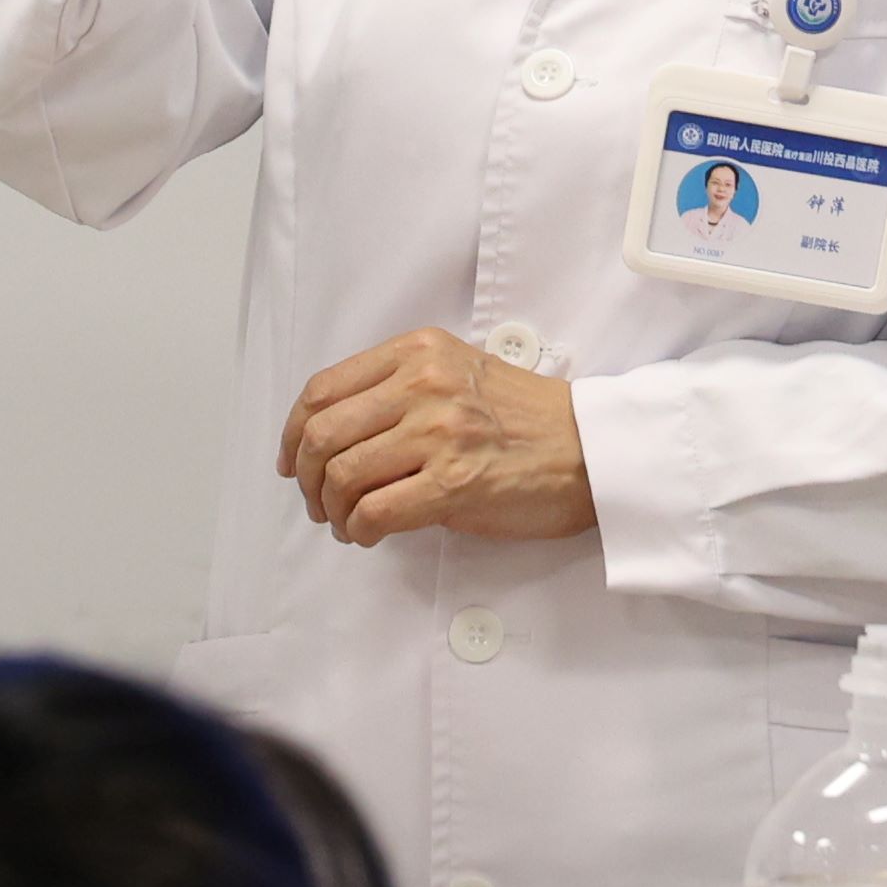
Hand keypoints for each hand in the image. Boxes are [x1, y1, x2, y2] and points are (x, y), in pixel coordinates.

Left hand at [276, 328, 595, 547]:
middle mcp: (422, 384)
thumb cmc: (531, 419)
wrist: (592, 450)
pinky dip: (357, 529)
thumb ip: (403, 387)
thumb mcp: (461, 372)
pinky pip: (374, 511)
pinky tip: (367, 534)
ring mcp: (437, 433)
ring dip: (331, 509)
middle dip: (306, 477)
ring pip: (341, 474)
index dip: (294, 431)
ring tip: (345, 523)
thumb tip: (342, 433)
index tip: (293, 459)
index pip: (324, 388)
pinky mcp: (452, 483)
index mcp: (419, 352)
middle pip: (322, 432)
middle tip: (316, 500)